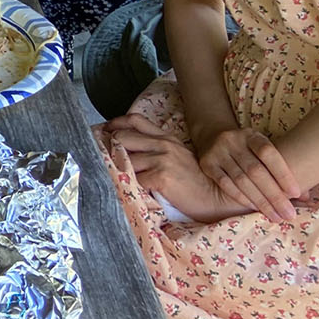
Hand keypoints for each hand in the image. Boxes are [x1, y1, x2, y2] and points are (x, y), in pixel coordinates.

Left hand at [104, 114, 257, 223]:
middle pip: (123, 137)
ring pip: (125, 159)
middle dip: (108, 147)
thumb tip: (129, 152)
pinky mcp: (162, 176)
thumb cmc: (197, 182)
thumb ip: (157, 150)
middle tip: (100, 158)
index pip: (134, 120)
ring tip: (113, 178)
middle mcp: (163, 144)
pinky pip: (134, 179)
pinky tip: (128, 191)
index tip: (103, 131)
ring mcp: (163, 159)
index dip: (115, 123)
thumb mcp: (178, 157)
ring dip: (117, 170)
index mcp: (167, 138)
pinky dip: (129, 186)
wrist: (218, 198)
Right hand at [197, 126, 299, 220]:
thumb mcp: (262, 149)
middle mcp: (232, 141)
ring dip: (260, 202)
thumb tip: (306, 196)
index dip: (283, 173)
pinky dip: (241, 198)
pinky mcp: (207, 164)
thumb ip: (281, 168)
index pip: (268, 153)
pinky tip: (254, 208)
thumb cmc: (247, 149)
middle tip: (289, 214)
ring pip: (241, 181)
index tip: (296, 193)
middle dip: (274, 195)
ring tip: (275, 216)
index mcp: (250, 135)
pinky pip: (226, 185)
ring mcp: (217, 152)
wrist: (213, 137)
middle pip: (255, 171)